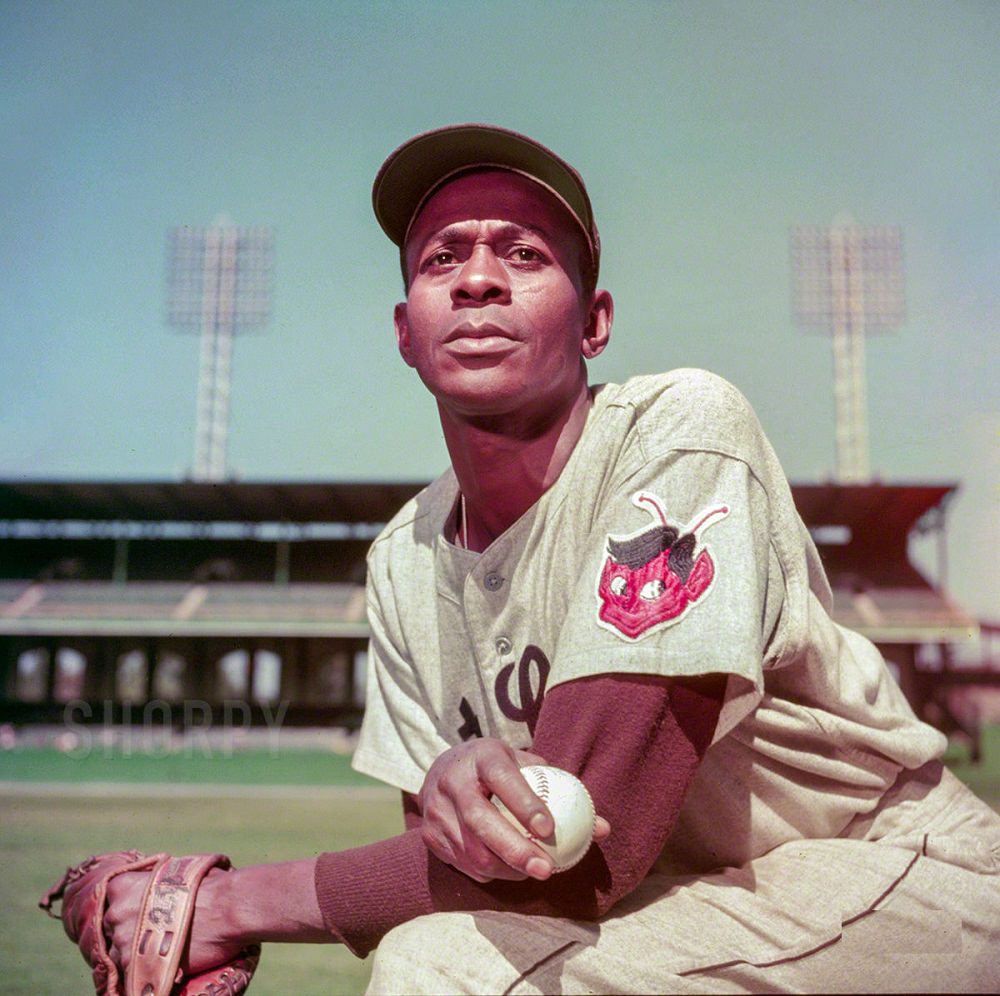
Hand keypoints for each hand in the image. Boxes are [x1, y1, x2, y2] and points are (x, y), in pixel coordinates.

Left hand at [105, 867, 245, 976]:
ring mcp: (122, 942)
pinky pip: (132, 973)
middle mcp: (116, 913)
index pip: (112, 900)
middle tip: (155, 933)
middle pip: (113, 929)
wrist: (226, 910)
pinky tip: (166, 964)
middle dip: (130, 932)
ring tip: (162, 951)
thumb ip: (159, 883)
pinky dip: (146, 971)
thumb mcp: (179, 873)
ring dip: (137, 954)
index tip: (142, 912)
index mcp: (123, 885)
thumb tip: (163, 886)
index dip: (128, 908)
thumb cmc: (210, 886)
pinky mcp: (135, 967)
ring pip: (120, 954)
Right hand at [418, 739, 609, 882]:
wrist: (445, 768)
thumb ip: (560, 791)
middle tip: (546, 870)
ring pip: (472, 851)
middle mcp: (452, 780)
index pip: (502, 778)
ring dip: (506, 868)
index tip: (549, 829)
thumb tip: (603, 828)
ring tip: (533, 871)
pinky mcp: (430, 834)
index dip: (524, 804)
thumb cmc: (498, 769)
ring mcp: (436, 809)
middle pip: (480, 820)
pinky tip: (509, 869)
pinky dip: (491, 873)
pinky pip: (464, 864)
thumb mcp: (525, 766)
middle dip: (514, 850)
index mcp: (482, 756)